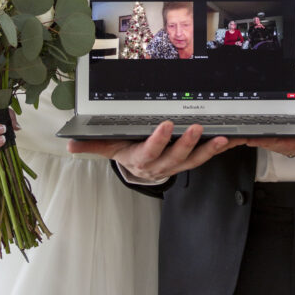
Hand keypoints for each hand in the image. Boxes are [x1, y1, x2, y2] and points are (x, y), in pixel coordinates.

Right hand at [67, 120, 243, 181]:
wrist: (138, 170)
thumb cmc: (125, 151)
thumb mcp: (108, 148)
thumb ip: (91, 146)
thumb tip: (69, 145)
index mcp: (140, 160)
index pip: (149, 151)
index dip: (158, 140)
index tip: (166, 124)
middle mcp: (160, 166)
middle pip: (175, 156)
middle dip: (186, 143)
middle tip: (195, 127)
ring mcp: (176, 165)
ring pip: (192, 160)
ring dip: (206, 150)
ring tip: (218, 138)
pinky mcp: (187, 162)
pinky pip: (202, 158)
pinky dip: (214, 150)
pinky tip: (226, 140)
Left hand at [245, 91, 294, 161]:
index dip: (281, 142)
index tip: (265, 139)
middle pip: (290, 149)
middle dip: (269, 144)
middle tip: (250, 138)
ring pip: (288, 150)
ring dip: (270, 145)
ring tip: (252, 139)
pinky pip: (291, 147)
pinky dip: (277, 143)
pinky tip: (266, 139)